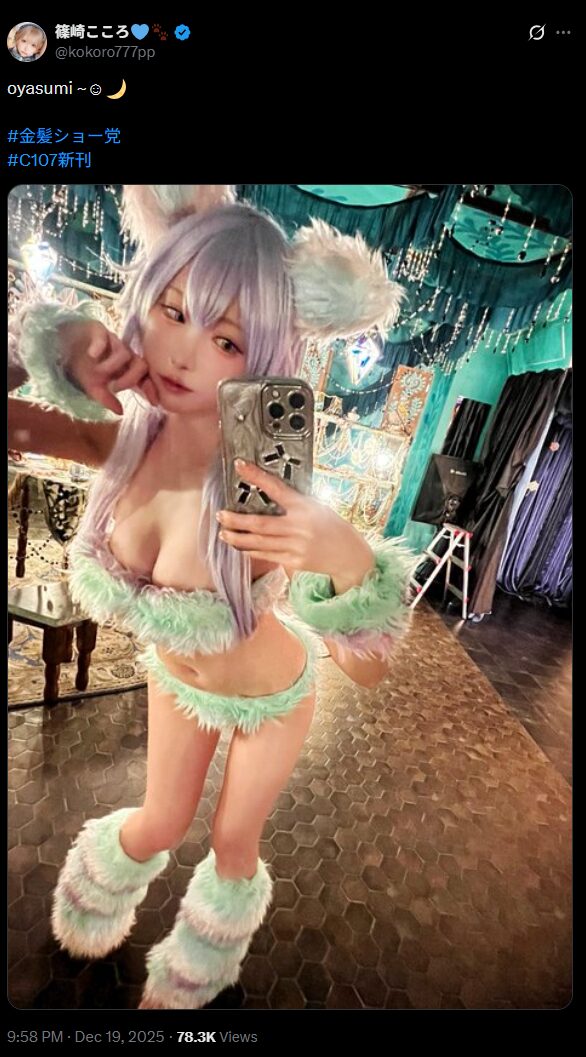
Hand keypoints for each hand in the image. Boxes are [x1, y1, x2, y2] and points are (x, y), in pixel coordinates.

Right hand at [57, 320, 157, 414]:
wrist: (62, 347)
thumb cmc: (83, 367)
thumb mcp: (94, 387)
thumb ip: (107, 399)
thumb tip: (120, 412)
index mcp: (125, 368)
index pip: (144, 378)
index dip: (150, 388)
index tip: (154, 402)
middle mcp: (123, 354)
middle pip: (141, 364)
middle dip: (130, 379)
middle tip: (115, 387)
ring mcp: (112, 341)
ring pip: (124, 353)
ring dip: (111, 366)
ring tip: (96, 372)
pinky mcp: (97, 330)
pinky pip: (104, 336)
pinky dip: (99, 346)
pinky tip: (92, 355)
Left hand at [217, 459, 374, 590]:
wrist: (349, 555)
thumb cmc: (333, 527)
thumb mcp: (317, 507)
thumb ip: (295, 504)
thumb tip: (268, 495)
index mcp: (304, 507)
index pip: (276, 488)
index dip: (256, 476)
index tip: (240, 466)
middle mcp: (299, 527)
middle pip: (259, 523)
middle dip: (236, 520)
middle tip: (221, 514)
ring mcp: (295, 546)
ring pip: (259, 542)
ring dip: (238, 538)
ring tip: (223, 532)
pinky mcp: (294, 562)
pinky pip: (266, 555)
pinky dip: (251, 550)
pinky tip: (239, 546)